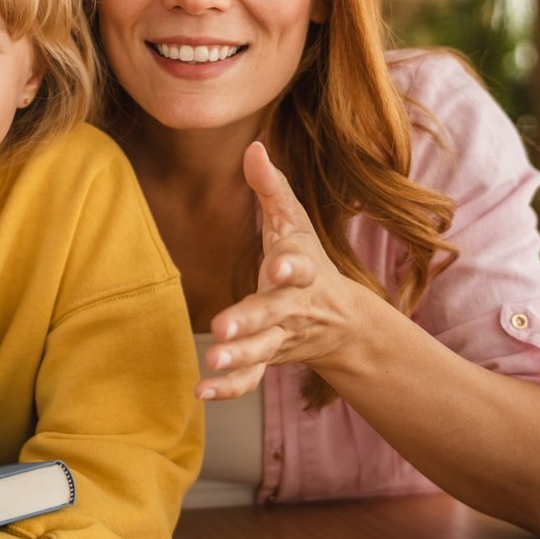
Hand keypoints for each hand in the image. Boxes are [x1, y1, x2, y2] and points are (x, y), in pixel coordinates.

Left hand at [196, 141, 363, 400]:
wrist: (339, 321)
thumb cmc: (305, 260)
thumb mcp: (293, 223)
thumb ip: (271, 187)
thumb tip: (254, 146)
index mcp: (300, 270)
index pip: (299, 266)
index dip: (290, 266)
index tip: (279, 266)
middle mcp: (292, 307)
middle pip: (272, 314)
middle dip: (249, 320)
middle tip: (222, 327)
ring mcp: (281, 337)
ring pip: (260, 350)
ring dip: (237, 357)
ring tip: (211, 360)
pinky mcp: (268, 359)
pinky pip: (249, 379)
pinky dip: (228, 389)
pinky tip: (200, 392)